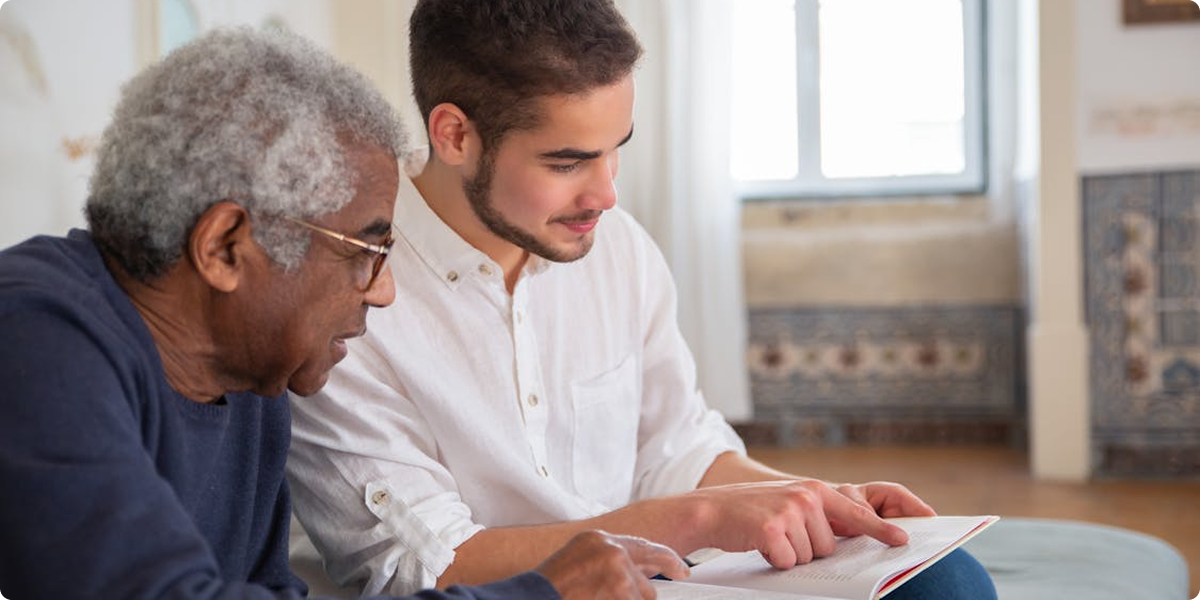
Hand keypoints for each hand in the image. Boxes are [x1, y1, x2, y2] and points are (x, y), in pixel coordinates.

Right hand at [535, 530, 688, 599]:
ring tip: (596, 596)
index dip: (665, 558)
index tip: (681, 568)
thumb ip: (607, 564)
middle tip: (653, 583)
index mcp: (597, 539)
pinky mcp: (622, 589)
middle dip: (642, 591)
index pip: (642, 545)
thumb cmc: (549, 589)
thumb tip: (636, 578)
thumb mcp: (577, 564)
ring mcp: (617, 568)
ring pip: (643, 594)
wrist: (532, 598)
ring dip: (627, 599)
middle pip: (646, 573)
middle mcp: (610, 548)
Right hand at [684, 479, 924, 567]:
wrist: (711, 509)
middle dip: (807, 548)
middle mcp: (806, 497)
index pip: (856, 513)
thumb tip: (849, 535)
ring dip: (790, 554)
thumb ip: (819, 512)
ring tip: (769, 536)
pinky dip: (774, 559)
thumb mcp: (790, 502)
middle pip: (828, 546)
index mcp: (814, 490)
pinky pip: (787, 561)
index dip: (881, 529)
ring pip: (809, 557)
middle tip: (782, 533)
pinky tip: (760, 543)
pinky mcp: (772, 530)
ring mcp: (789, 512)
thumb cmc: (752, 511)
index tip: (902, 540)